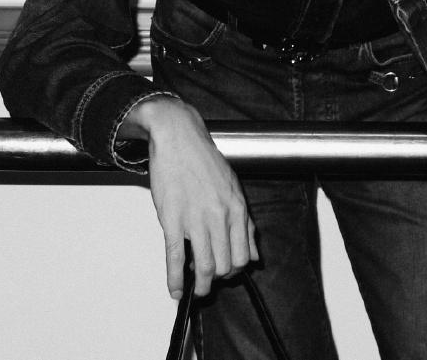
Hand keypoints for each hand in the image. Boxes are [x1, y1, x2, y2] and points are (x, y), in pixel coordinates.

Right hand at [121, 95, 257, 299]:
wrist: (179, 137)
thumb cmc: (204, 159)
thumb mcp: (233, 186)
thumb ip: (245, 222)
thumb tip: (253, 254)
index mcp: (236, 208)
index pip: (243, 256)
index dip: (234, 271)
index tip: (225, 272)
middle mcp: (219, 216)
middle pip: (224, 266)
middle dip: (217, 279)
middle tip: (208, 278)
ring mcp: (196, 219)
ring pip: (204, 267)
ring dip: (200, 285)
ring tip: (195, 289)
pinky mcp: (173, 219)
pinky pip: (175, 257)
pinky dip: (175, 279)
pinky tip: (176, 289)